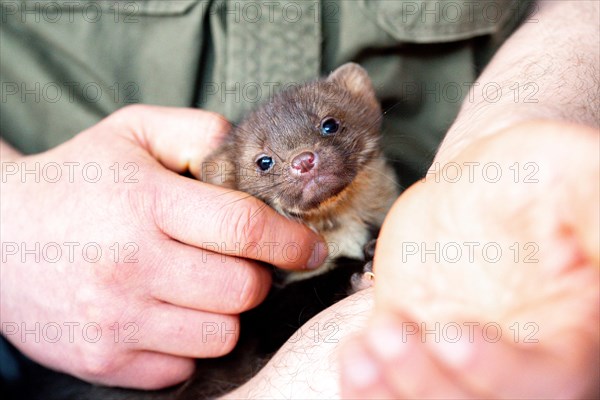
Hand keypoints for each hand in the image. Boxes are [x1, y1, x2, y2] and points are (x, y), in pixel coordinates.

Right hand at [0, 105, 326, 388]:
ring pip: (221, 334)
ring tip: (201, 286)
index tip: (309, 247)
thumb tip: (250, 155)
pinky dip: (189, 345)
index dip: (291, 241)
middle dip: (259, 277)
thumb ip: (196, 132)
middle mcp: (130, 264)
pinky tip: (170, 314)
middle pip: (242, 289)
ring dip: (227, 312)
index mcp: (144, 202)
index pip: (244, 229)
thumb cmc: (75, 180)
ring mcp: (116, 319)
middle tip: (241, 261)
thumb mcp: (131, 132)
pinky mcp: (104, 360)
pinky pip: (183, 367)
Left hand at [339, 120, 598, 398]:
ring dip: (390, 392)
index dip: (500, 372)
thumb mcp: (572, 174)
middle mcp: (520, 358)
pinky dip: (369, 390)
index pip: (554, 381)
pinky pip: (395, 392)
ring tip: (358, 353)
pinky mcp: (419, 353)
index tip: (452, 336)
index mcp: (574, 330)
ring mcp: (464, 362)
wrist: (472, 192)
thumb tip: (599, 249)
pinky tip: (353, 363)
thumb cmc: (530, 177)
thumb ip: (593, 209)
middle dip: (428, 382)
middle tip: (387, 336)